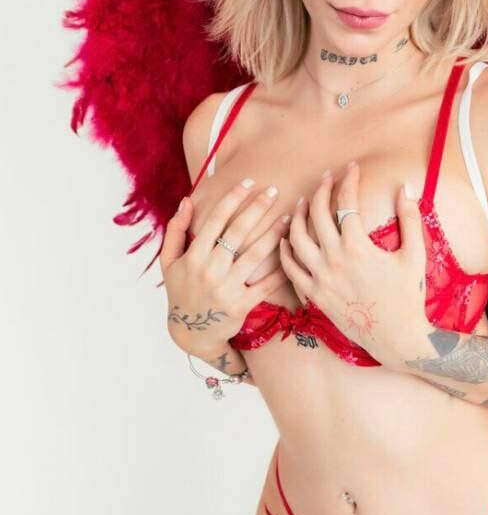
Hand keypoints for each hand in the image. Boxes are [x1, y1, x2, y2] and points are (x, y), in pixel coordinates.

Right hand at [159, 180, 290, 355]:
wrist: (192, 333)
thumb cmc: (182, 291)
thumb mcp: (169, 263)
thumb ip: (175, 231)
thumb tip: (186, 201)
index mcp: (193, 257)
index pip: (215, 220)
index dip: (232, 198)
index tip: (248, 182)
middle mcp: (210, 271)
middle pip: (238, 232)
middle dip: (257, 208)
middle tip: (274, 191)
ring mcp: (227, 289)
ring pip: (255, 255)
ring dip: (274, 234)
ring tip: (288, 217)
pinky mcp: (242, 305)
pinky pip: (266, 284)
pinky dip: (281, 268)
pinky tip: (292, 251)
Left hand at [279, 162, 427, 367]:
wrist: (397, 337)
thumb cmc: (409, 296)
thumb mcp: (415, 254)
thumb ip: (410, 218)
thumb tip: (404, 187)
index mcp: (358, 247)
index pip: (346, 203)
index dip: (349, 181)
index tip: (352, 168)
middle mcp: (334, 259)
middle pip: (317, 214)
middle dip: (321, 190)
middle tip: (327, 177)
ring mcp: (320, 278)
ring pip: (297, 238)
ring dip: (298, 215)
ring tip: (304, 202)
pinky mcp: (314, 295)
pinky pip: (291, 269)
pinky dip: (285, 250)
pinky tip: (287, 237)